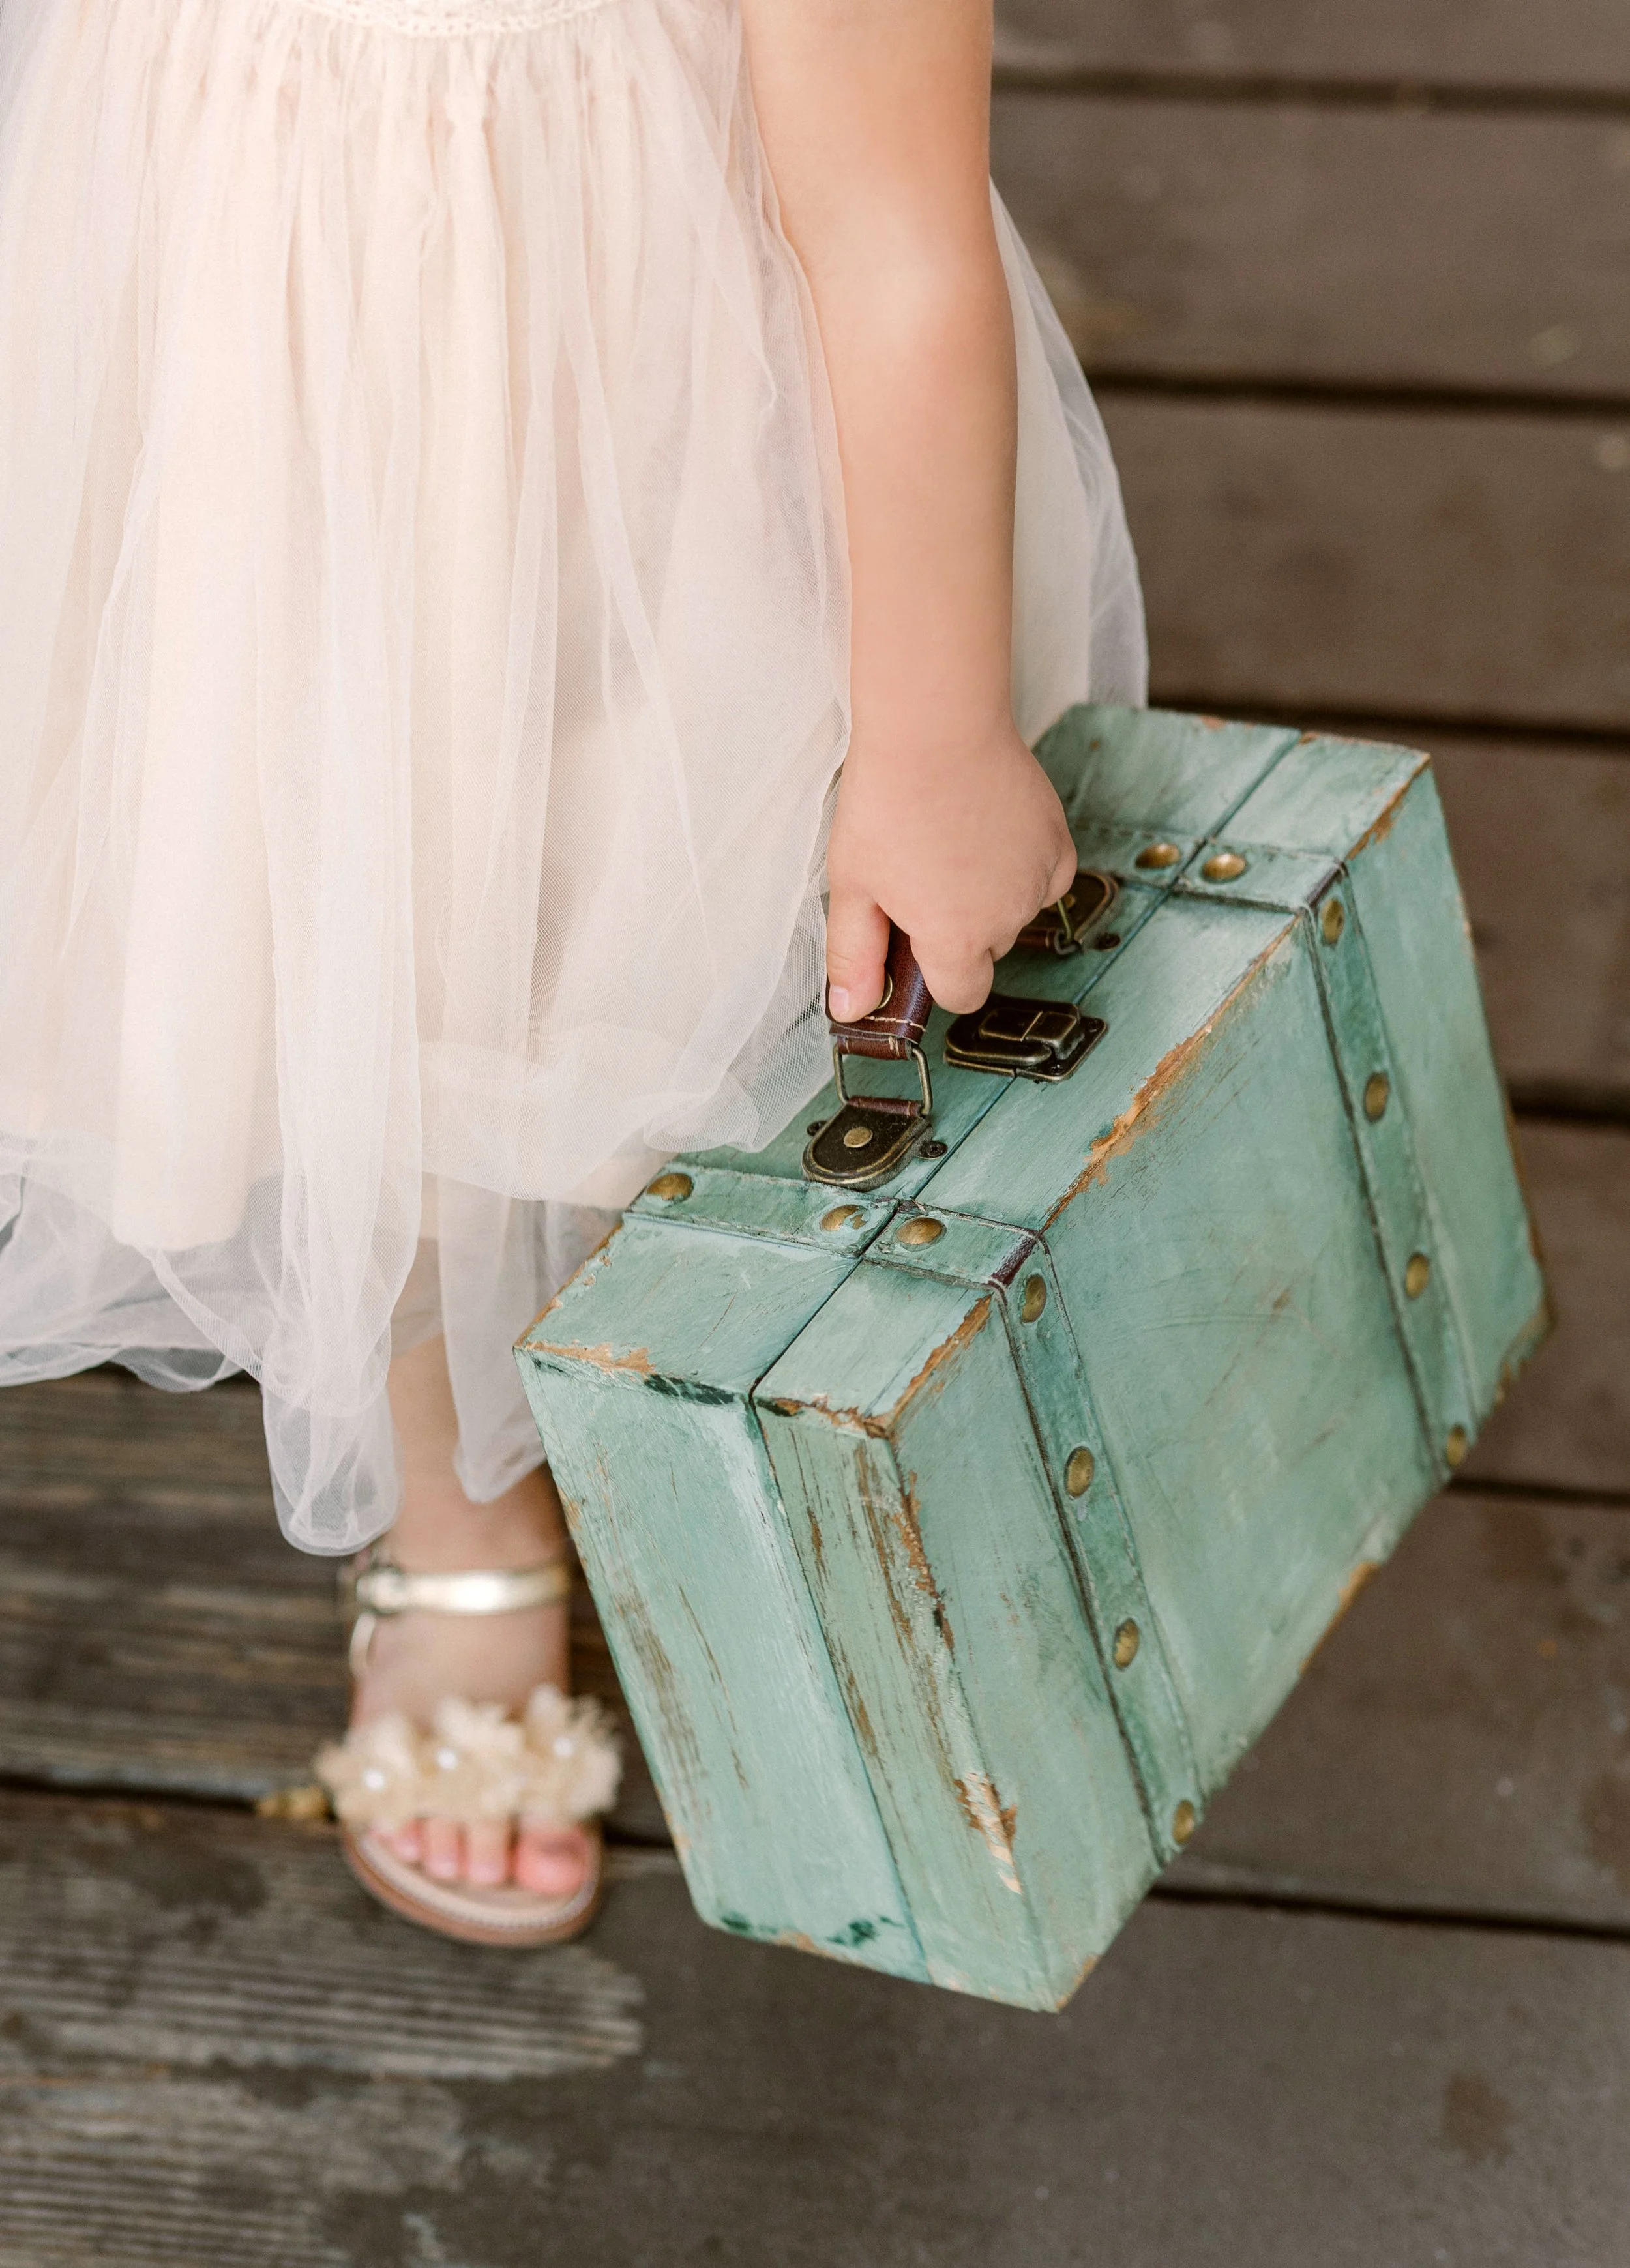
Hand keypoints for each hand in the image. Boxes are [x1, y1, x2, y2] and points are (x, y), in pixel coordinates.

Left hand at [826, 719, 1076, 1017]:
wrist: (934, 726)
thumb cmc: (886, 802)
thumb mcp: (851, 886)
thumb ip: (855, 955)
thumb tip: (850, 1010)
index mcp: (955, 940)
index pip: (963, 995)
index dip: (938, 975)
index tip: (916, 939)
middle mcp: (1006, 919)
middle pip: (987, 949)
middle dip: (960, 927)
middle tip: (923, 872)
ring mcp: (1038, 879)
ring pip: (1015, 911)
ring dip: (991, 894)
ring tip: (952, 842)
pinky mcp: (1058, 841)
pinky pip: (1046, 876)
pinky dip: (1023, 866)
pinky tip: (989, 833)